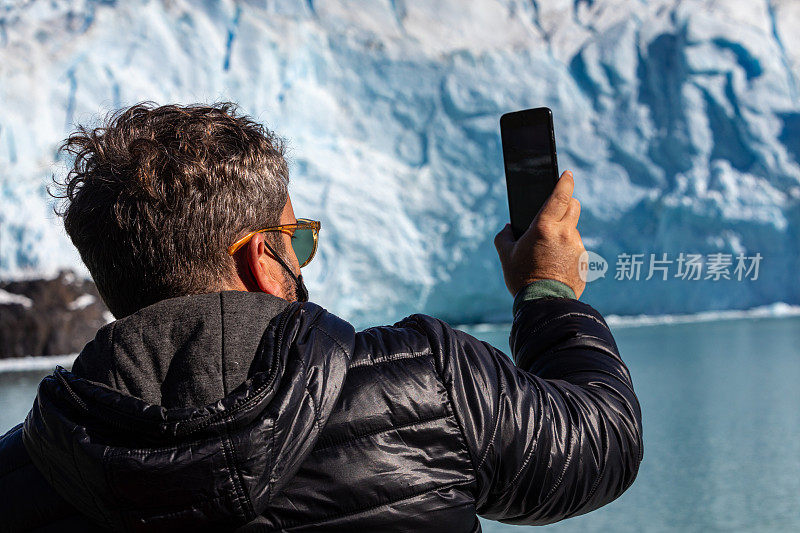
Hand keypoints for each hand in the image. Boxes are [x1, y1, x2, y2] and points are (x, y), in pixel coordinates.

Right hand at [494, 170, 585, 298]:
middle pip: (573, 206)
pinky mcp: (584, 261)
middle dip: (567, 204)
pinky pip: (576, 249)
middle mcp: (565, 234)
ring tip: (548, 252)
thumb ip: (504, 236)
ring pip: (573, 230)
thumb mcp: (506, 256)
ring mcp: (577, 247)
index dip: (565, 181)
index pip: (561, 195)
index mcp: (545, 227)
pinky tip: (555, 265)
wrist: (545, 304)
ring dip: (564, 232)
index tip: (567, 174)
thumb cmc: (522, 278)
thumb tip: (508, 228)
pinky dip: (567, 251)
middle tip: (555, 212)